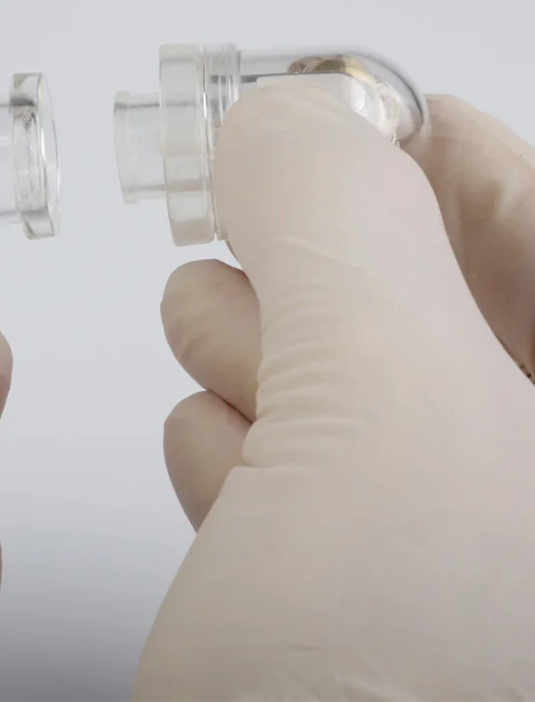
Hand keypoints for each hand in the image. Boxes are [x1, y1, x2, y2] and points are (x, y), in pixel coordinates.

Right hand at [136, 88, 534, 698]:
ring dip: (256, 369)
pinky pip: (291, 470)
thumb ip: (334, 220)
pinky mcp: (346, 605)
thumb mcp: (389, 416)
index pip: (525, 209)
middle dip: (311, 271)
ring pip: (336, 380)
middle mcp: (530, 484)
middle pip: (419, 292)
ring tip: (229, 392)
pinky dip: (237, 456)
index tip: (322, 121)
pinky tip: (222, 481)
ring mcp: (450, 554)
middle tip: (257, 268)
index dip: (420, 147)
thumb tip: (281, 121)